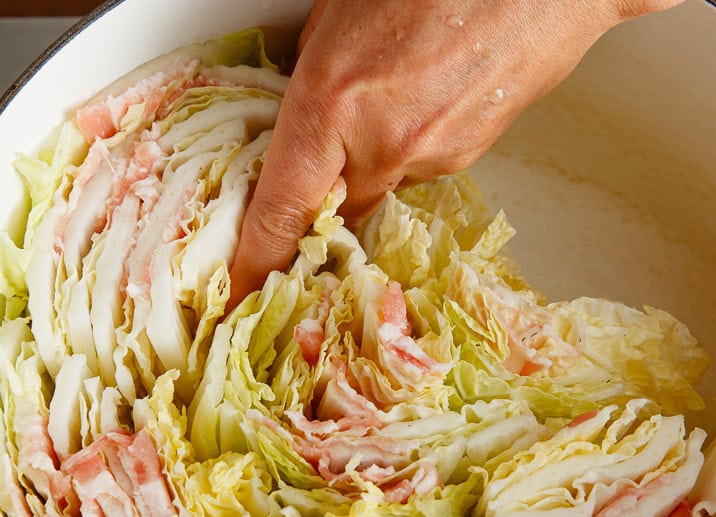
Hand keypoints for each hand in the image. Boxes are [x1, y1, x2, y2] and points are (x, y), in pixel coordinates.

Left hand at [228, 0, 682, 304]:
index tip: (243, 290)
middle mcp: (383, 144)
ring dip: (380, 151)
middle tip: (329, 156)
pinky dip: (419, 135)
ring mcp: (435, 154)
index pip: (280, 209)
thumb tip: (305, 98)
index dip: (257, 260)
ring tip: (397, 86)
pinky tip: (432, 86)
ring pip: (387, 180)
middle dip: (327, 194)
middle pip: (338, 208)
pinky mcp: (472, 151)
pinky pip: (426, 161)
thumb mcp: (341, 9)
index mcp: (333, 104)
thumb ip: (314, 67)